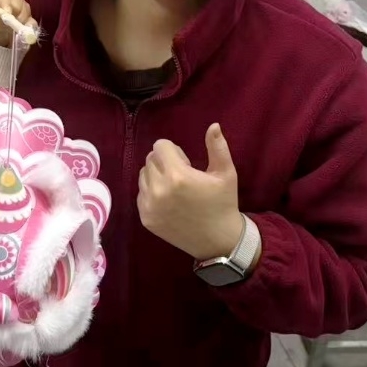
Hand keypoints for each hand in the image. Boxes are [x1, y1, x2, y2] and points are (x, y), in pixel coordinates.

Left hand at [0, 0, 35, 48]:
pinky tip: (20, 35)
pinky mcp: (27, 19)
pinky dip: (28, 30)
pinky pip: (32, 24)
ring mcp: (22, 6)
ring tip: (0, 28)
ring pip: (25, 14)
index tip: (2, 17)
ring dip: (15, 25)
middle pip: (19, 5)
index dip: (6, 6)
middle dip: (9, 17)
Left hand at [137, 123, 244, 261]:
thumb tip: (213, 125)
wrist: (218, 241)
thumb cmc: (223, 203)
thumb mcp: (226, 173)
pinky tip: (169, 201)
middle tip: (182, 175)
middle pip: (150, 159)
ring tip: (174, 188)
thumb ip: (217, 147)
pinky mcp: (145, 218)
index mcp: (178, 176)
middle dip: (164, 162)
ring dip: (156, 176)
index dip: (174, 151)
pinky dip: (151, 192)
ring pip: (143, 175)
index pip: (160, 146)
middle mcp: (159, 190)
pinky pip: (141, 193)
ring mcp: (149, 206)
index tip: (187, 163)